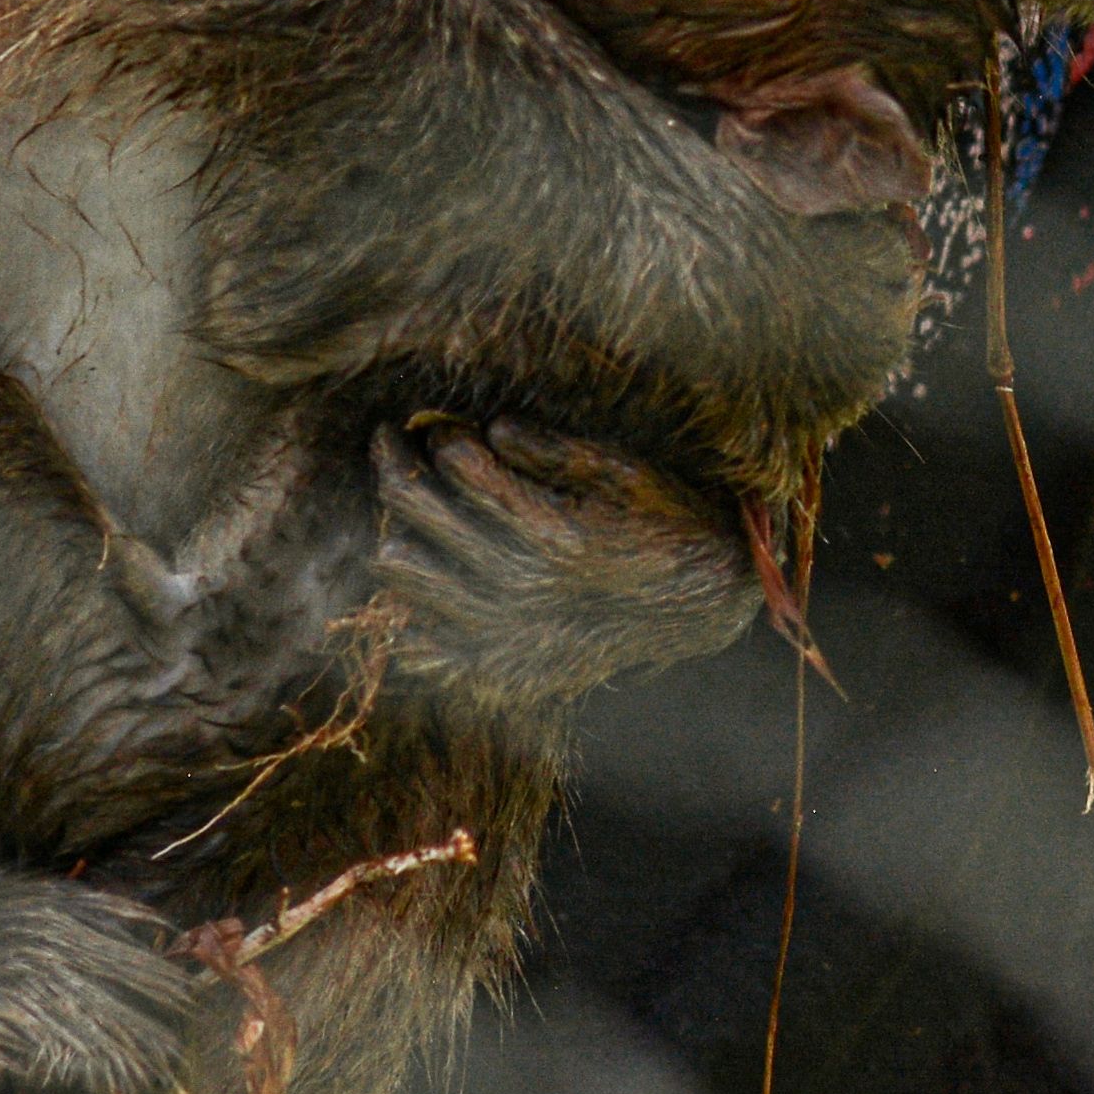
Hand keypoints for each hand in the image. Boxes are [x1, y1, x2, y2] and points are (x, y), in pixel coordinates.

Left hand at [373, 417, 756, 704]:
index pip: (456, 465)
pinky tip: (423, 582)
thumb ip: (552, 450)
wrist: (702, 603)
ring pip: (402, 572)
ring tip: (411, 511)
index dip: (440, 436)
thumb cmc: (666, 522)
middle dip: (394, 463)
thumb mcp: (625, 472)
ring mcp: (506, 630)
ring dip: (397, 527)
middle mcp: (520, 583)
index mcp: (550, 530)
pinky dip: (406, 609)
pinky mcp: (503, 666)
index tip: (440, 427)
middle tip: (391, 441)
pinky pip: (421, 645)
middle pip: (415, 510)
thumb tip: (489, 429)